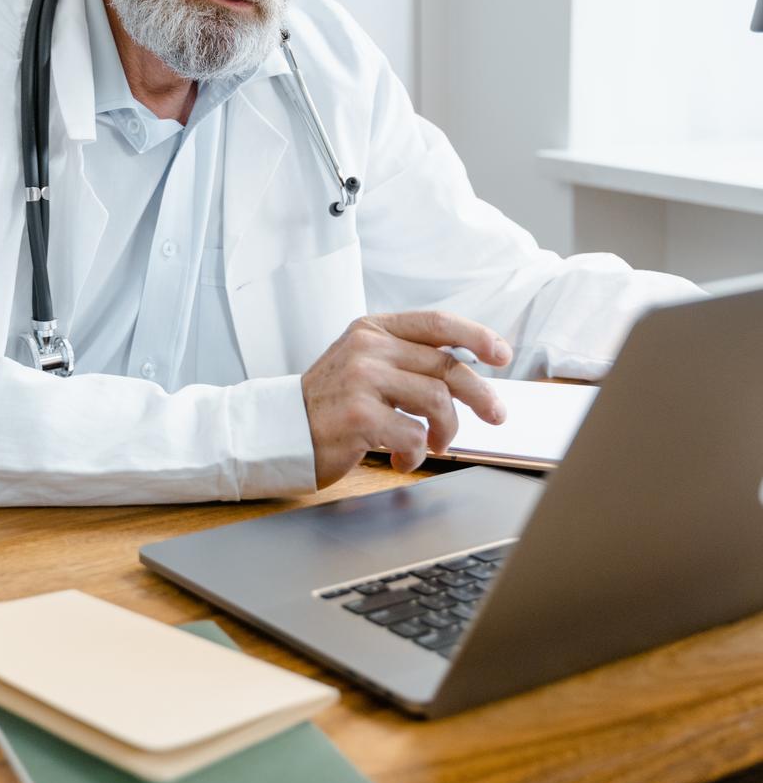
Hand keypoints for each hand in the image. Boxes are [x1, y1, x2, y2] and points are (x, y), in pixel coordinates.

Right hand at [300, 310, 511, 488]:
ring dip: (445, 430)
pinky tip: (403, 459)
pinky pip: (413, 435)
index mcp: (372, 329)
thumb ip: (405, 357)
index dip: (476, 336)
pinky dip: (416, 455)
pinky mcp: (359, 416)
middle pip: (445, 366)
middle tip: (496, 413)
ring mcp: (362, 380)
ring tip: (433, 444)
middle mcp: (368, 348)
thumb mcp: (363, 361)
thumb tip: (463, 371)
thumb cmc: (329, 402)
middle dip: (480, 394)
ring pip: (436, 401)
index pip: (436, 322)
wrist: (280, 429)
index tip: (501, 353)